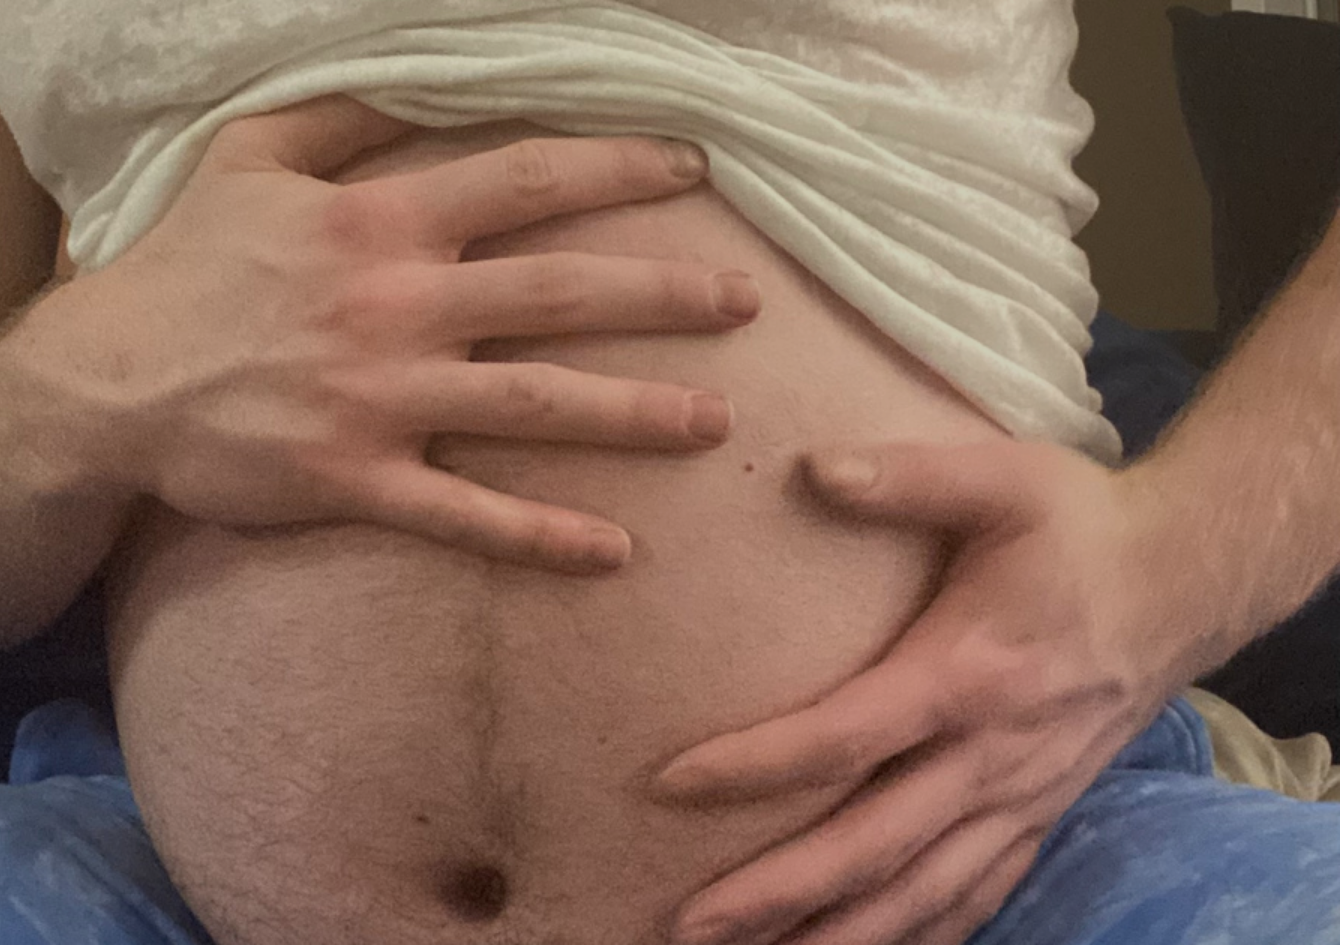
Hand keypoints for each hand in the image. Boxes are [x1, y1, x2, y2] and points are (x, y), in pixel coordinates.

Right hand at [1, 93, 760, 574]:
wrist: (103, 385)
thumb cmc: (181, 268)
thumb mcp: (246, 161)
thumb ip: (341, 118)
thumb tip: (420, 79)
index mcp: (378, 223)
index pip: (524, 181)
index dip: (617, 169)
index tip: (691, 170)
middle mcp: (396, 306)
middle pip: (560, 293)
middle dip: (664, 295)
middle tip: (745, 303)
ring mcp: (380, 399)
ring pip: (535, 405)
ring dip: (634, 414)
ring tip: (716, 423)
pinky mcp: (355, 480)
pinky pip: (465, 515)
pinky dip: (540, 537)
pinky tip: (614, 553)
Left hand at [649, 439, 1200, 944]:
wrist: (1189, 580)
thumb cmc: (1083, 526)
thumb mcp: (1003, 479)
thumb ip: (908, 477)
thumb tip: (811, 467)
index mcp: (969, 673)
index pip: (847, 736)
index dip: (756, 764)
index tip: (670, 782)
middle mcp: (993, 755)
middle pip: (872, 844)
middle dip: (777, 892)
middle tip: (687, 923)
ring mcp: (1021, 798)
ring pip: (921, 893)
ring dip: (836, 934)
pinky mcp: (1039, 815)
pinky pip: (974, 896)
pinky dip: (916, 934)